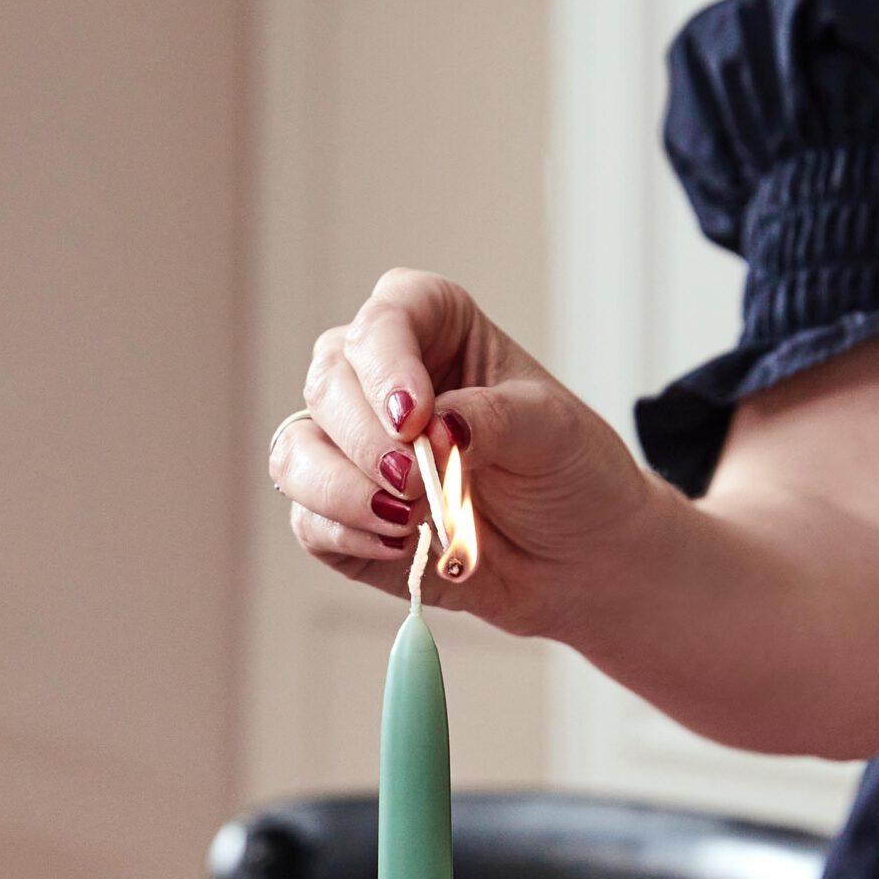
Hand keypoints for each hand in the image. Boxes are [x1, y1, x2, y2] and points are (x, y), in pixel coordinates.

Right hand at [269, 269, 656, 638]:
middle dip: (364, 439)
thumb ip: (492, 419)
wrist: (582, 559)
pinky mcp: (344, 516)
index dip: (386, 364)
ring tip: (405, 520)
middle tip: (413, 481)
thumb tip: (435, 429)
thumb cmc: (571, 475)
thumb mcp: (551, 433)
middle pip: (328, 382)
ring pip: (296, 452)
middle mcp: (380, 381)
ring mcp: (354, 451)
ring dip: (340, 490)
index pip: (386, 319)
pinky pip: (309, 520)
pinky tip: (401, 546)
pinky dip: (346, 534)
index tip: (414, 417)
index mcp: (435, 330)